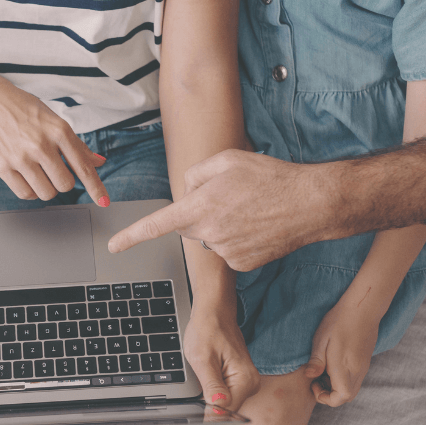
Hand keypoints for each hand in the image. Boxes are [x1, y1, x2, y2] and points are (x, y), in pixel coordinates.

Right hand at [0, 81, 109, 203]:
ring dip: (47, 188)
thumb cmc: (26, 111)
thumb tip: (98, 162)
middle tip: (54, 170)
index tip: (103, 201)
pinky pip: (25, 194)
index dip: (95, 187)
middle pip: (65, 185)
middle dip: (63, 182)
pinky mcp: (3, 167)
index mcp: (59, 131)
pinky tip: (28, 177)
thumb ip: (77, 145)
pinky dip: (30, 191)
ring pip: (46, 193)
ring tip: (39, 172)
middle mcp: (41, 145)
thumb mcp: (56, 121)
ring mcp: (21, 157)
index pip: (82, 166)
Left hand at [107, 149, 335, 270]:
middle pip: (188, 226)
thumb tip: (186, 192)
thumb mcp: (227, 160)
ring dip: (221, 225)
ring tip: (250, 210)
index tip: (114, 246)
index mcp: (201, 206)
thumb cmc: (270, 177)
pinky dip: (238, 239)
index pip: (157, 225)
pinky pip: (228, 251)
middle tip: (229, 198)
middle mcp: (209, 233)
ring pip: (210, 238)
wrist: (312, 203)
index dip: (132, 236)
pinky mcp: (242, 264)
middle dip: (199, 213)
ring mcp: (226, 251)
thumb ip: (195, 173)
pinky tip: (258, 226)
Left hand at [184, 303, 259, 412]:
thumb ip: (212, 386)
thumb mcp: (203, 359)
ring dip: (209, 393)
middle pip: (225, 409)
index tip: (194, 402)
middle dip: (207, 401)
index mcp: (245, 380)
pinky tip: (207, 373)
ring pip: (223, 402)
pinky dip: (212, 388)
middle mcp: (251, 384)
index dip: (207, 411)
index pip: (226, 412)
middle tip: (197, 379)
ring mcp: (246, 383)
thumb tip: (216, 410)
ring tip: (203, 372)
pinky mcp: (239, 380)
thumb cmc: (208, 329)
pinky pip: (224, 393)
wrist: (214, 313)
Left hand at [303, 303, 378, 405]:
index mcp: (346, 368)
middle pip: (347, 396)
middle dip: (329, 394)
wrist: (362, 308)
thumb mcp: (321, 340)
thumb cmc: (339, 322)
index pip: (341, 398)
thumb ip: (317, 361)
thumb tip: (309, 376)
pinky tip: (332, 363)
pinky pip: (354, 378)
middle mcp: (358, 371)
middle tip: (316, 378)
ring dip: (335, 386)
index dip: (325, 398)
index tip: (313, 383)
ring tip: (322, 369)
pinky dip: (342, 378)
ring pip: (351, 388)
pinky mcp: (364, 361)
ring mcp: (363, 367)